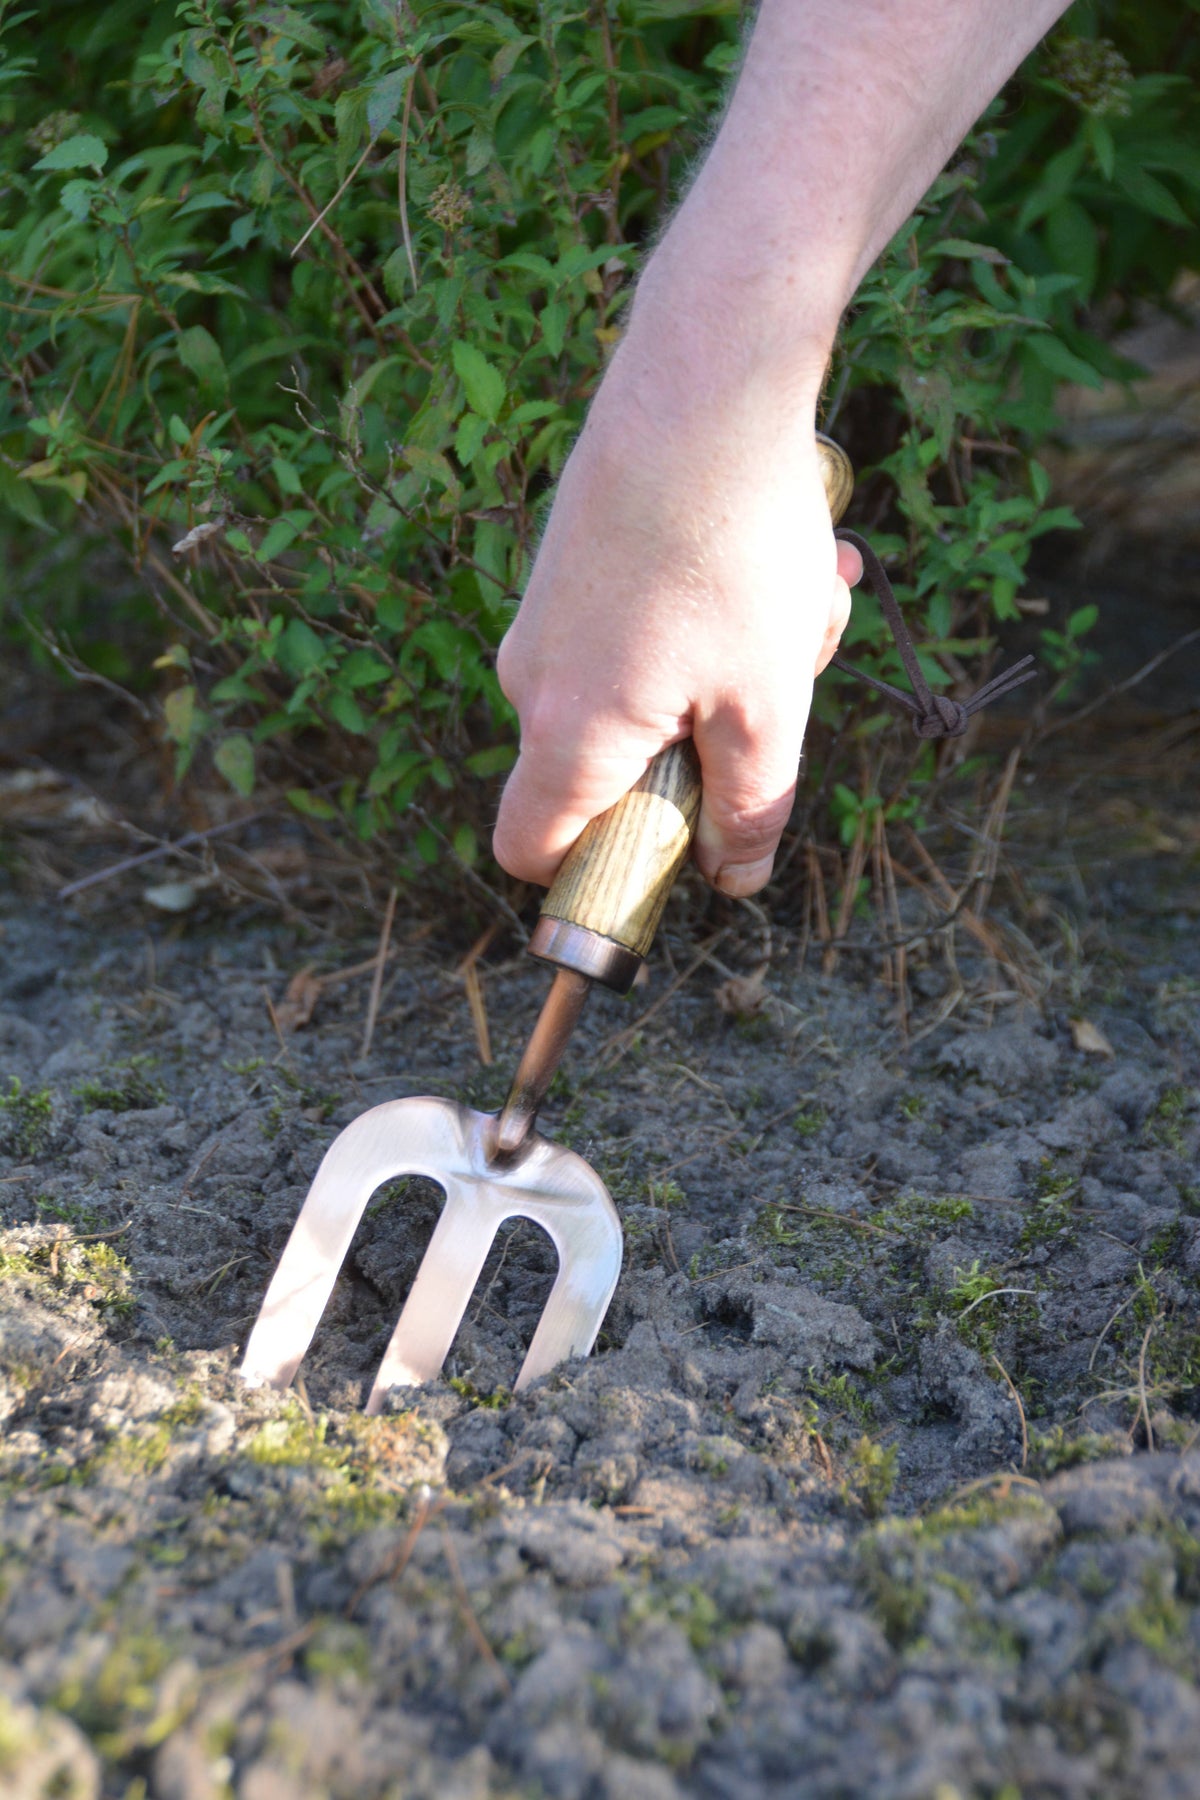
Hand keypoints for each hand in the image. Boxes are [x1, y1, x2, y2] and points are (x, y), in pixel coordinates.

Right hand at [493, 336, 860, 897]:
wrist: (702, 379)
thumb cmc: (734, 550)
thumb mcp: (769, 704)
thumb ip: (750, 808)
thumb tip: (735, 879)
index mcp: (567, 732)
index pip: (531, 850)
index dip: (593, 874)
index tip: (672, 850)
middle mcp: (531, 676)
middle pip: (614, 767)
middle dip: (710, 744)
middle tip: (785, 679)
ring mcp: (547, 613)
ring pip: (648, 687)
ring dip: (734, 667)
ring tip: (800, 600)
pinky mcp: (572, 561)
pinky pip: (643, 626)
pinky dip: (713, 613)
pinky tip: (778, 558)